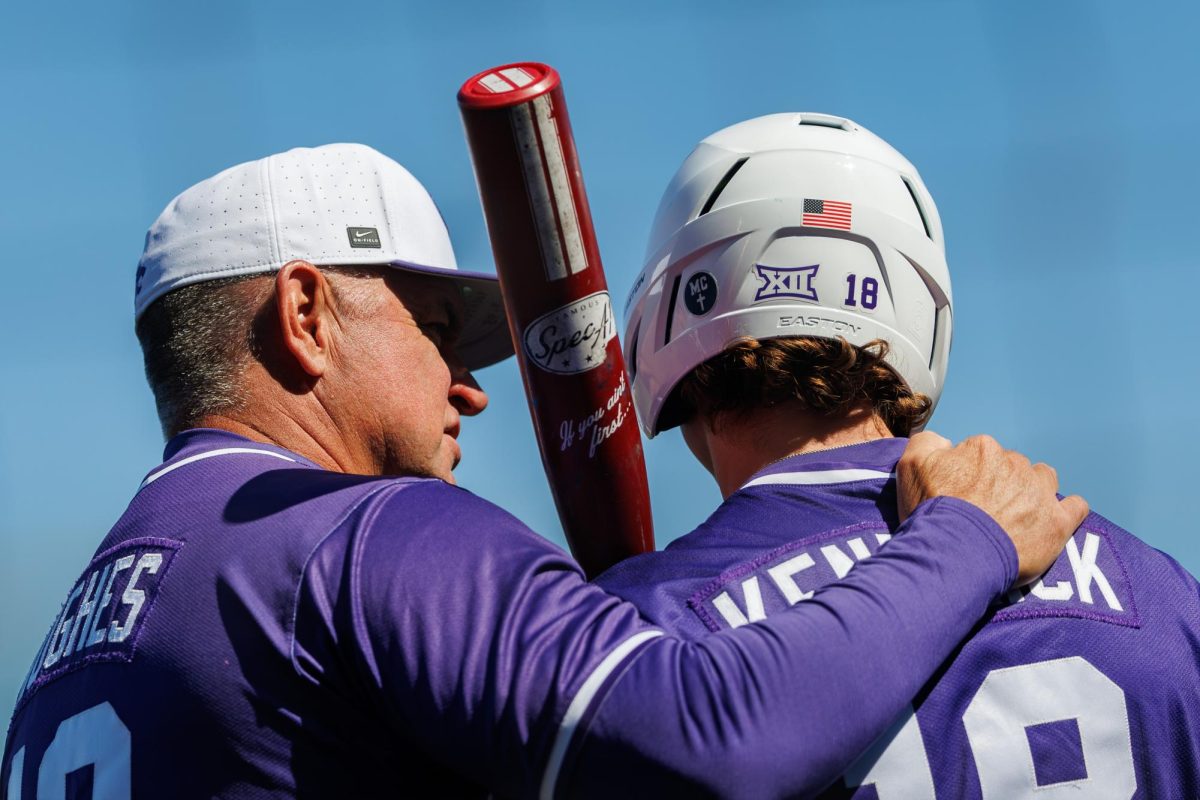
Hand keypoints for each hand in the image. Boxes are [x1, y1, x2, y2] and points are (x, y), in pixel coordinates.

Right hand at [897, 432, 1088, 584]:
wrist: (955, 553)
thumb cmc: (932, 513)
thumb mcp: (911, 466)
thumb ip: (926, 442)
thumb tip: (943, 442)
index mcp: (982, 449)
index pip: (979, 454)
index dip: (968, 474)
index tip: (960, 494)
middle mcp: (1014, 463)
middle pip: (1011, 467)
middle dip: (1000, 483)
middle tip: (982, 510)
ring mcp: (1039, 492)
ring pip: (1043, 480)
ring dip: (1033, 491)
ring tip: (1016, 515)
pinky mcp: (1057, 522)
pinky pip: (1076, 507)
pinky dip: (1068, 512)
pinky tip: (1055, 520)